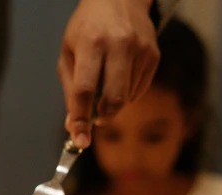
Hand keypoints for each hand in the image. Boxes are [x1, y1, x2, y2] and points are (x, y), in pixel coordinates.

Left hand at [59, 0, 158, 147]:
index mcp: (91, 43)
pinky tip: (119, 76)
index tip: (80, 139)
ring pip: (127, 98)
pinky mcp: (153, 55)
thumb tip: (74, 125)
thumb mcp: (68, 54)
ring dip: (113, 103)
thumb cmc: (87, 28)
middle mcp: (118, 45)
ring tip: (106, 83)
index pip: (84, 89)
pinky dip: (126, 94)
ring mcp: (140, 50)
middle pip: (113, 98)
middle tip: (95, 117)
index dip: (81, 118)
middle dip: (103, 116)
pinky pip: (139, 90)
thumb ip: (70, 90)